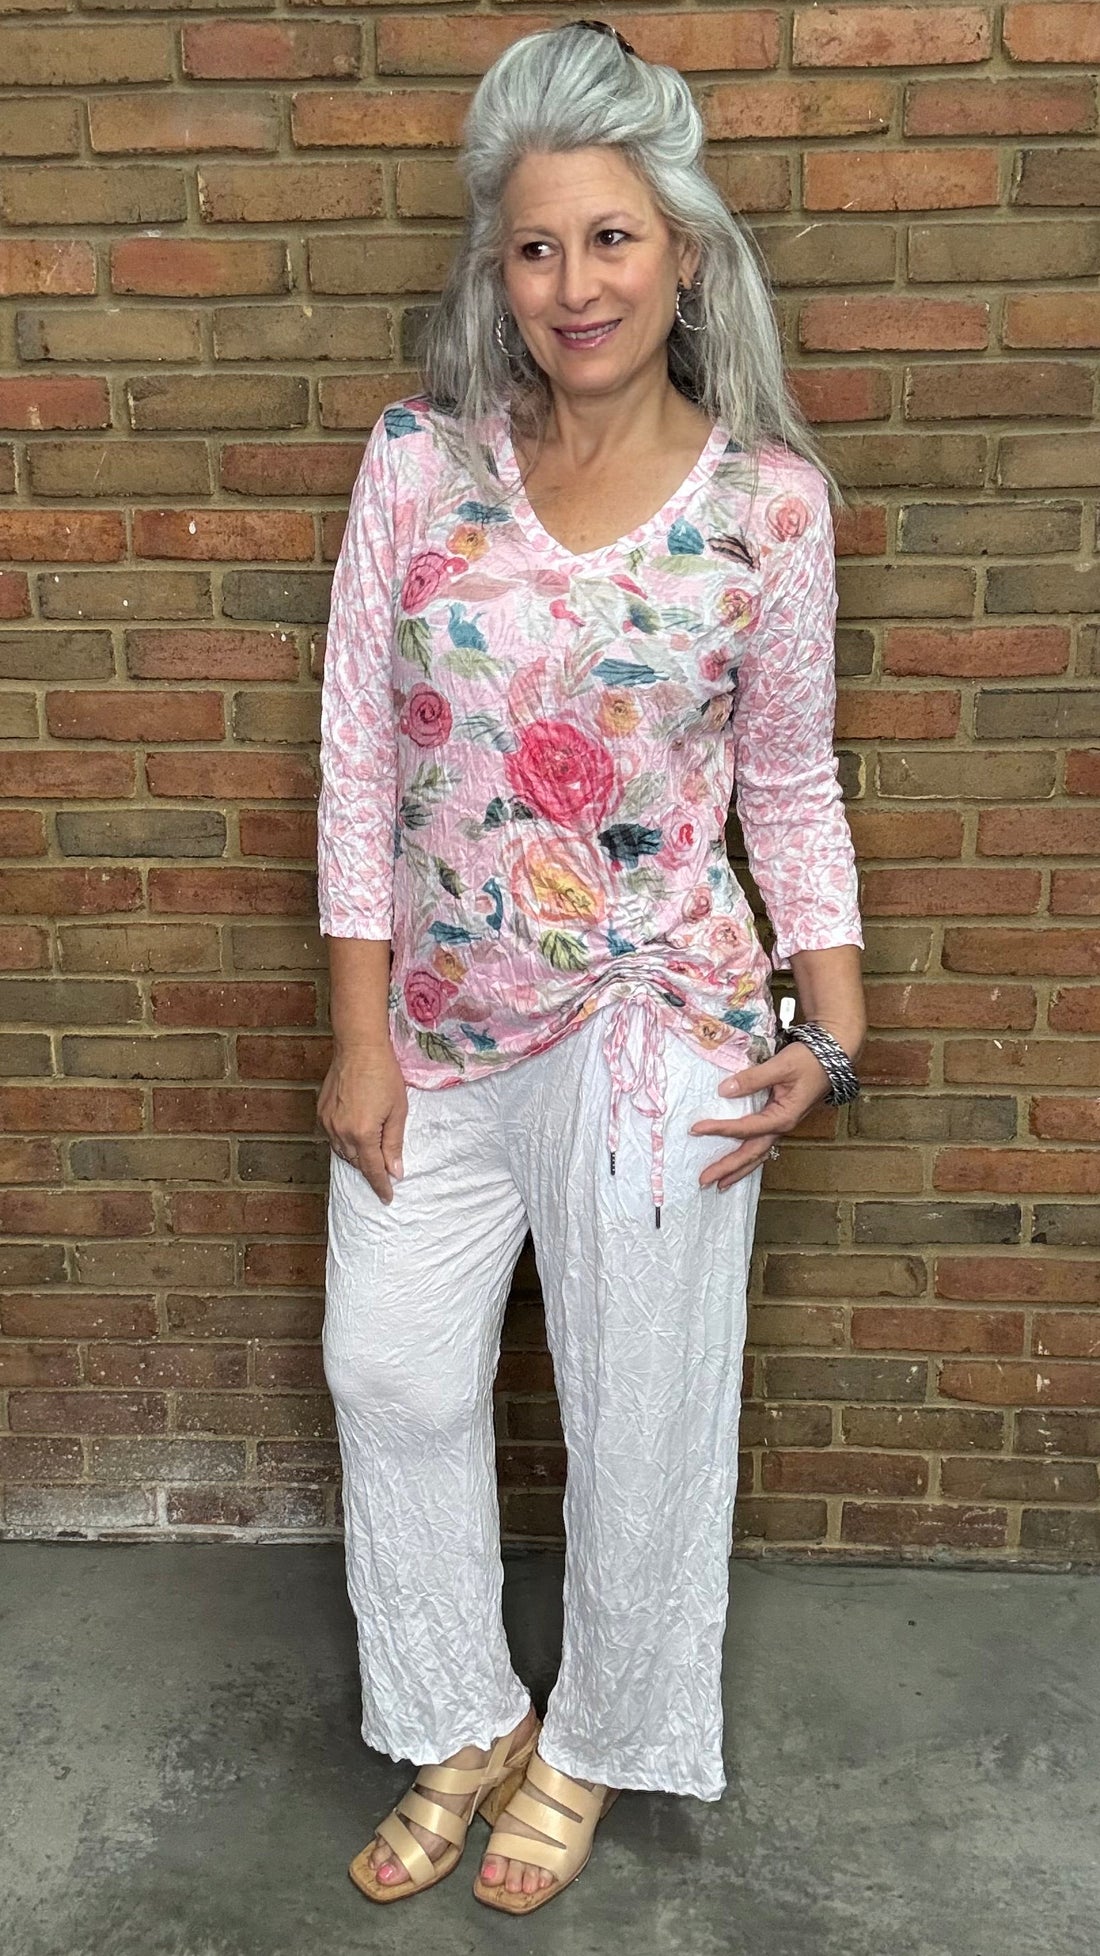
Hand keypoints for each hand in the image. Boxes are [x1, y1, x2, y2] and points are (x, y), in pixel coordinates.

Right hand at [318, 1042, 407, 1203]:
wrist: (359, 1047)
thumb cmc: (383, 1074)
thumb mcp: (397, 1110)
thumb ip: (393, 1143)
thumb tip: (394, 1171)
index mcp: (362, 1133)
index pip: (372, 1169)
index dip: (381, 1185)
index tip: (387, 1197)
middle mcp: (341, 1131)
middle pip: (356, 1162)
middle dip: (370, 1169)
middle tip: (384, 1172)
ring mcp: (328, 1122)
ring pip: (342, 1151)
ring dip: (357, 1156)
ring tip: (370, 1155)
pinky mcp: (321, 1112)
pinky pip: (333, 1137)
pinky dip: (345, 1142)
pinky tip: (355, 1137)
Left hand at [689, 1042, 832, 1191]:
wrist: (832, 1059)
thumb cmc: (810, 1061)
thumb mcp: (781, 1066)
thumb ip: (752, 1079)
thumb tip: (724, 1090)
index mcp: (782, 1117)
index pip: (745, 1129)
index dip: (720, 1129)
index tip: (696, 1129)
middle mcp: (781, 1127)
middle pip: (751, 1154)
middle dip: (727, 1168)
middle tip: (704, 1180)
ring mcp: (780, 1126)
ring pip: (757, 1154)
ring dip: (737, 1170)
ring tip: (718, 1183)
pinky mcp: (778, 1121)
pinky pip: (760, 1145)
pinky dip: (747, 1158)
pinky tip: (736, 1165)